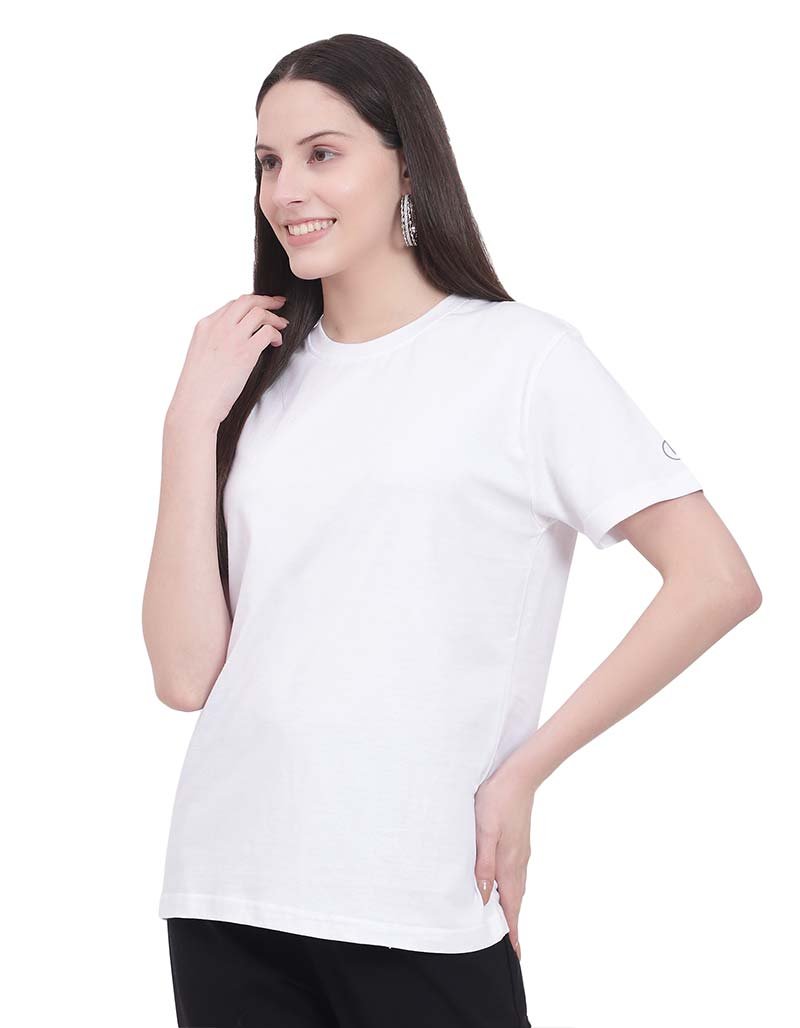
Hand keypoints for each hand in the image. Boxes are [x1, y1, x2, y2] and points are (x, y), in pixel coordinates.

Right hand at [168, 292, 289, 428]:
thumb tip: (234, 341)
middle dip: (266, 300)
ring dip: (274, 318)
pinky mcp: (245, 352)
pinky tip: (276, 342)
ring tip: (282, 326)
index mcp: (204, 326)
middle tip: (278, 303)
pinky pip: (267, 331)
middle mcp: (218, 326)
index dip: (250, 304)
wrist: (196, 404)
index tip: (261, 307)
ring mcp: (232, 338)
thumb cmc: (198, 387)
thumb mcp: (200, 354)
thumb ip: (215, 341)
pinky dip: (276, 334)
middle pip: (247, 301)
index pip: (231, 305)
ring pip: (259, 313)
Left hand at [474, 760, 536, 960]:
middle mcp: (518, 861)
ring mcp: (521, 851)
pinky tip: (502, 885)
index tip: (514, 953)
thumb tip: (482, 896)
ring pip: (516, 886)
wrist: (519, 776)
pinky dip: (510, 888)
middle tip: (511, 945)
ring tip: (505, 922)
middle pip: (516, 900)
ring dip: (511, 906)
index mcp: (509, 863)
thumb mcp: (484, 830)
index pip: (511, 905)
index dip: (511, 930)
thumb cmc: (497, 800)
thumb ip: (483, 863)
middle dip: (512, 923)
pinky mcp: (519, 842)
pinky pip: (515, 873)